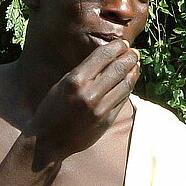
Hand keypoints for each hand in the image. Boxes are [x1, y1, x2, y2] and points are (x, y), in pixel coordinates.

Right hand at [25, 39, 139, 164]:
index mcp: (75, 80)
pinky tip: (130, 81)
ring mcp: (100, 108)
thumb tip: (107, 58)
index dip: (116, 47)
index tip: (123, 44)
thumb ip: (84, 72)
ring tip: (137, 64)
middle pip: (118, 68)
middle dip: (130, 57)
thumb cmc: (52, 109)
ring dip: (134, 72)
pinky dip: (128, 87)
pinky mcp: (107, 120)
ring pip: (125, 84)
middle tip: (134, 53)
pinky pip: (123, 99)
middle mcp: (89, 94)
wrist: (49, 141)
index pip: (103, 56)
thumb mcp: (62, 84)